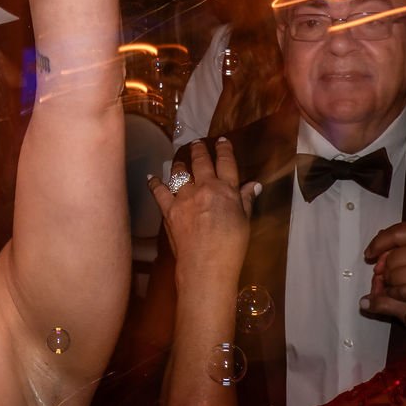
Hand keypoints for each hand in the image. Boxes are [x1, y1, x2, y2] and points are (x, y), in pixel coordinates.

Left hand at [151, 136, 261, 281]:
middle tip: (197, 143)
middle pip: (201, 162)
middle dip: (199, 150)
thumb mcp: (245, 222)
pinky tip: (151, 177)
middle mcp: (204, 187)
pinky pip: (159, 191)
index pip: (226, 163)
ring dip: (180, 163)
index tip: (221, 140)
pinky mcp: (168, 209)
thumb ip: (246, 201)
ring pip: (180, 172)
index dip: (224, 149)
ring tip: (180, 159)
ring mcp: (184, 197)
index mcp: (226, 190)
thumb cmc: (232, 246)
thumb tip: (254, 184)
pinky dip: (154, 183)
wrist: (206, 265)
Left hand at [363, 222, 405, 322]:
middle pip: (392, 257)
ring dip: (390, 283)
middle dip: (386, 268)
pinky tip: (401, 294)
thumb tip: (375, 246)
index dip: (379, 243)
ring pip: (392, 274)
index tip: (369, 254)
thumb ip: (403, 242)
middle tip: (390, 276)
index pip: (397, 232)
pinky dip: (394, 294)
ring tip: (400, 285)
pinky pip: (398, 291)